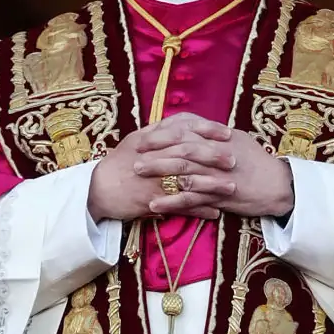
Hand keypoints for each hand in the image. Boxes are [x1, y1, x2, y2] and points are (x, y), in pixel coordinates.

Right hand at [87, 113, 234, 221]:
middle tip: (235, 160)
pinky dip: (198, 210)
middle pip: (189, 154)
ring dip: (212, 185)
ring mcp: (153, 180)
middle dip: (214, 156)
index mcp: (151, 139)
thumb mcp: (136, 139)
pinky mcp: (152, 202)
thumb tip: (183, 121)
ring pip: (188, 180)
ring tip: (232, 188)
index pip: (184, 129)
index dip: (207, 130)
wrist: (98, 188)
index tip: (227, 133)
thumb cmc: (119, 162)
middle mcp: (154, 157)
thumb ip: (160, 130)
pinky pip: (179, 206)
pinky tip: (215, 212)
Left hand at [136, 125, 293, 218]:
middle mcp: (218, 154)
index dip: (163, 134)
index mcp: (220, 138)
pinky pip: (192, 199)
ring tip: (138, 174)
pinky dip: (172, 202)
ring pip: (184, 172)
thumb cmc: (257, 161)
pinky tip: (154, 204)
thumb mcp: (237, 140)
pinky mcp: (220, 197)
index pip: (187, 131)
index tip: (144, 136)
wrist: (278, 186)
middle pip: (181, 149)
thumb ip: (213, 133)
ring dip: (159, 173)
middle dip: (155, 151)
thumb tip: (190, 124)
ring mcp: (218, 176)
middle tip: (134, 154)